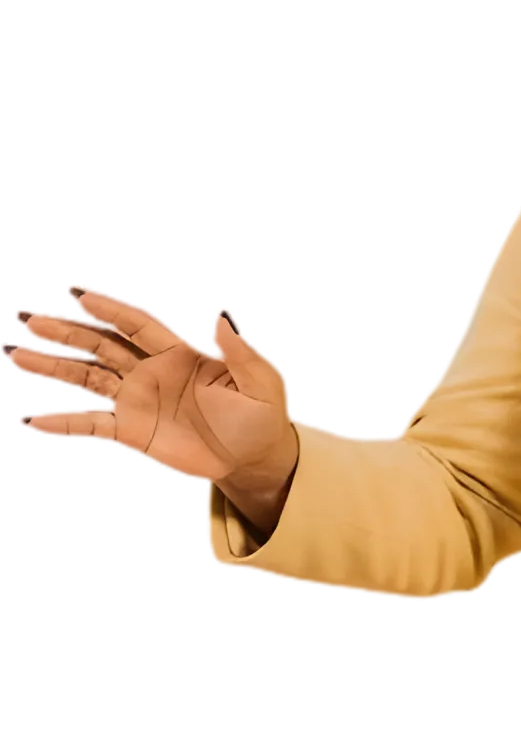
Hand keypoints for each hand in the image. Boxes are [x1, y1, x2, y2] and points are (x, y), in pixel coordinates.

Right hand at [5, 286, 295, 482]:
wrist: (254, 458)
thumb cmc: (261, 416)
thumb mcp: (261, 384)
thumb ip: (241, 353)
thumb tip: (223, 317)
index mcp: (179, 352)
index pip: (136, 324)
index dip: (108, 309)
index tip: (76, 295)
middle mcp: (150, 370)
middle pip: (101, 345)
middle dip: (65, 332)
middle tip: (27, 320)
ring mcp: (137, 399)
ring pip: (88, 377)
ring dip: (53, 367)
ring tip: (15, 355)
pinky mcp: (132, 431)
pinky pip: (92, 425)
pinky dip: (63, 424)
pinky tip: (33, 422)